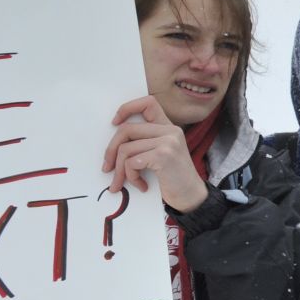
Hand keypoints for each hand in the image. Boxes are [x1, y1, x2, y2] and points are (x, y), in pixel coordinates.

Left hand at [103, 96, 207, 212]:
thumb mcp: (161, 154)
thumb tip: (113, 145)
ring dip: (120, 170)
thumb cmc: (173, 178)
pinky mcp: (164, 156)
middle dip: (111, 151)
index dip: (127, 108)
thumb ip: (145, 143)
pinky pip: (132, 163)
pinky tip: (141, 185)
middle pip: (126, 130)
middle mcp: (170, 131)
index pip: (148, 103)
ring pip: (125, 149)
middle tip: (107, 168)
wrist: (192, 196)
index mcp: (168, 127)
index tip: (114, 123)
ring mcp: (168, 142)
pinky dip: (131, 177)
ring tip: (124, 182)